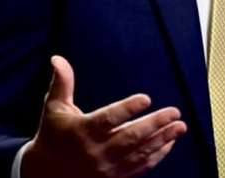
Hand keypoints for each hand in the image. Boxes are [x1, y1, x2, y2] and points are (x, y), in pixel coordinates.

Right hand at [21, 56, 187, 177]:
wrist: (45, 175)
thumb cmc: (53, 136)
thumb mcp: (53, 109)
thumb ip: (62, 83)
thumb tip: (57, 58)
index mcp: (82, 131)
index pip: (108, 119)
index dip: (127, 109)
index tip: (146, 98)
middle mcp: (95, 151)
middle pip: (130, 137)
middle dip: (155, 124)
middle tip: (175, 112)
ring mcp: (105, 168)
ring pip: (138, 153)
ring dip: (162, 139)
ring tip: (180, 126)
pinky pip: (139, 168)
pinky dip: (156, 157)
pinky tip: (169, 144)